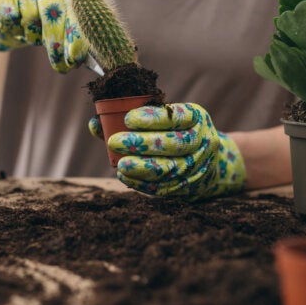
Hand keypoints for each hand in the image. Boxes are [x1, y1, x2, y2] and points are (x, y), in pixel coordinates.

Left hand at [105, 103, 246, 199]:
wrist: (211, 161)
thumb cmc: (176, 133)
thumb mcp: (165, 119)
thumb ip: (133, 120)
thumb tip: (95, 124)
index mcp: (196, 118)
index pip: (176, 117)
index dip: (152, 118)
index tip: (128, 119)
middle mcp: (202, 141)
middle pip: (173, 144)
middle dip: (141, 143)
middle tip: (114, 142)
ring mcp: (197, 166)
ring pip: (170, 168)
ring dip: (142, 167)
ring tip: (120, 164)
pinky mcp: (189, 186)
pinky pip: (165, 187)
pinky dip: (143, 183)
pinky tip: (126, 177)